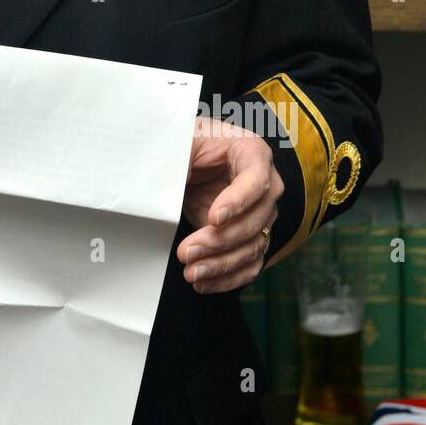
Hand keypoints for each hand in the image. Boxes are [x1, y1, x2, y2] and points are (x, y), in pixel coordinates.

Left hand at [176, 116, 282, 293]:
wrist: (188, 161)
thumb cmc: (187, 144)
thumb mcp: (182, 142)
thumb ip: (178, 155)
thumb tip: (160, 179)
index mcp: (252, 152)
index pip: (257, 179)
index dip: (238, 201)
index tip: (212, 218)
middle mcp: (265, 185)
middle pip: (256, 219)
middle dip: (220, 240)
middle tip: (186, 251)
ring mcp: (260, 214)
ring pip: (254, 246)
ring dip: (222, 264)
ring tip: (191, 272)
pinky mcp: (250, 238)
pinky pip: (249, 264)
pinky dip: (227, 278)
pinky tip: (202, 283)